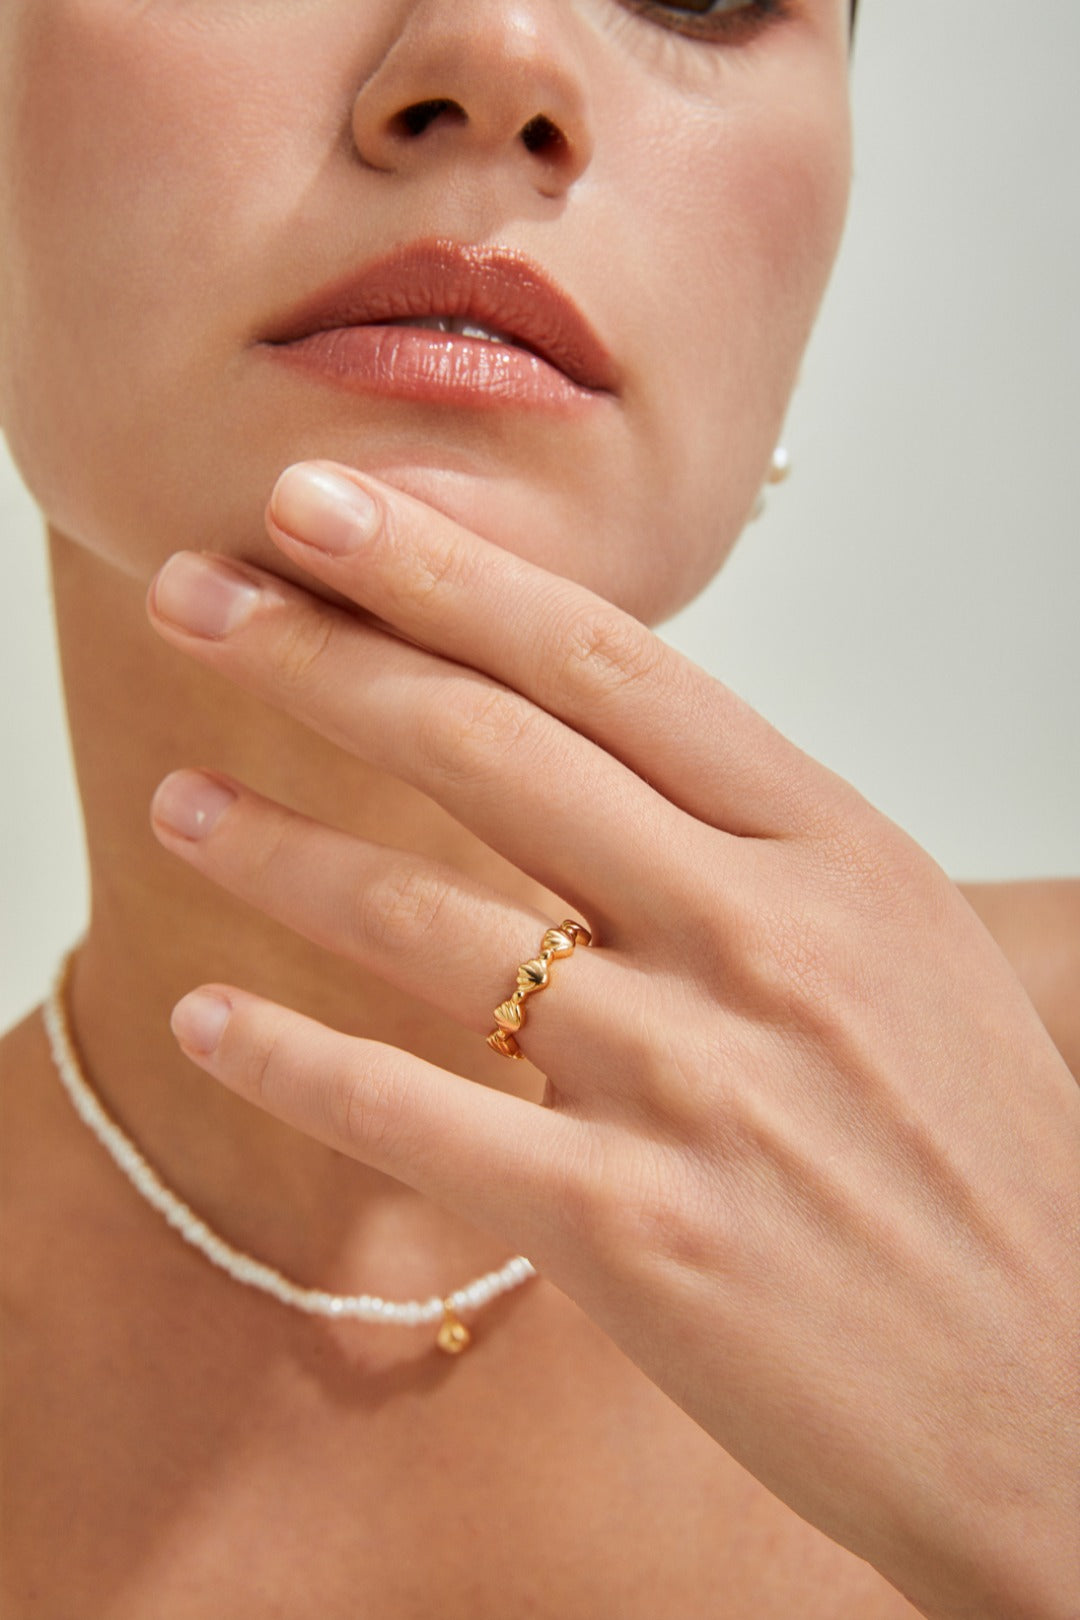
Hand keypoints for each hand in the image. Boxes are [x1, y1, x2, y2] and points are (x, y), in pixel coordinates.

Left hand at [146, 461, 1079, 1619]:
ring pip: (429, 922)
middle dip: (321, 658)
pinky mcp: (631, 1232)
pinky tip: (211, 1021)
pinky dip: (293, 1061)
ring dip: (277, 850)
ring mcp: (693, 1081)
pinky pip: (417, 1117)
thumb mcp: (896, 948)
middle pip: (494, 750)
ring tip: (178, 805)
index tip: (324, 508)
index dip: (446, 573)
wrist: (1054, 1392)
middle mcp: (759, 937)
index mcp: (834, 848)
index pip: (606, 663)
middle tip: (198, 599)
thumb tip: (583, 760)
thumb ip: (746, 849)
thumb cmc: (982, 1164)